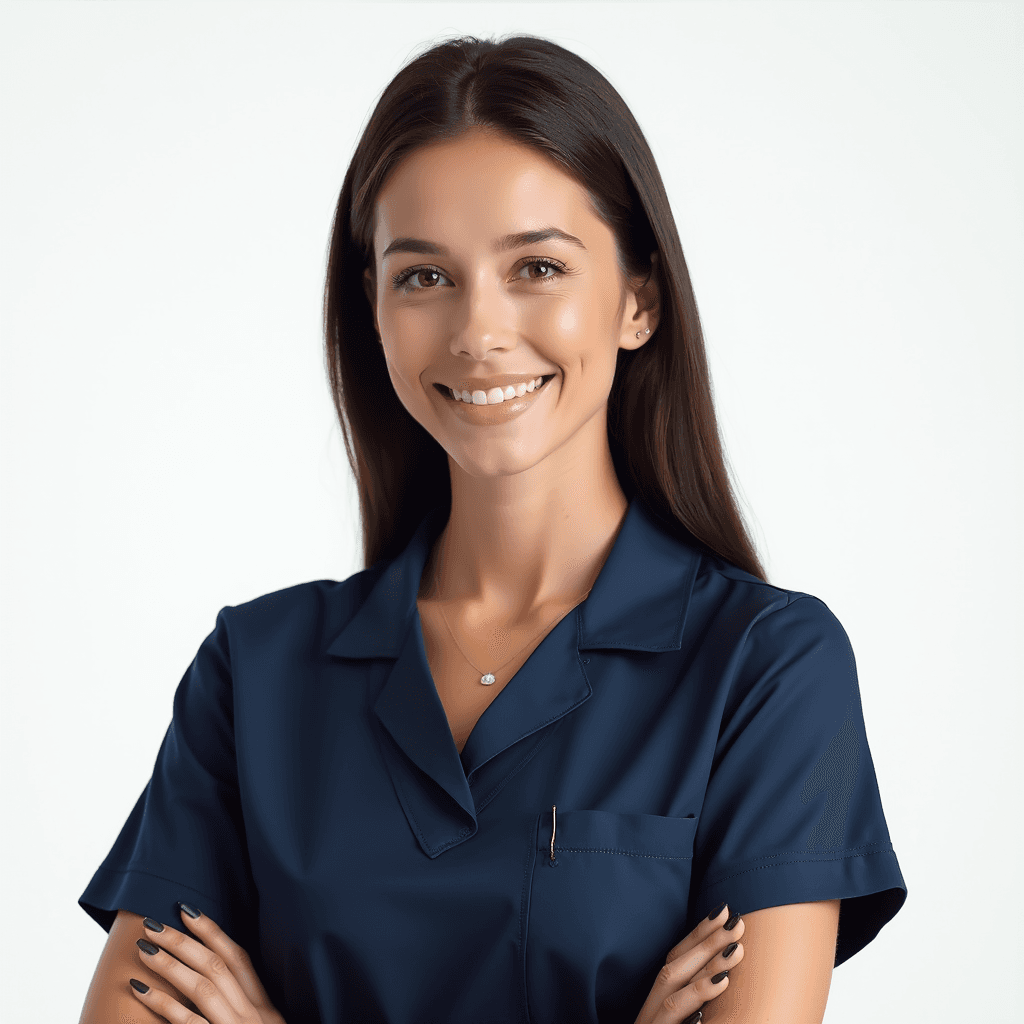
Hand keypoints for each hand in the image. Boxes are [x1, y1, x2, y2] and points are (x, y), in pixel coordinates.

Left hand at [129, 903, 286, 1023]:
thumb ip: (248, 1013)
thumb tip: (216, 989)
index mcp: (266, 1009)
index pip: (240, 958)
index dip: (214, 931)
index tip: (188, 910)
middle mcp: (255, 1015)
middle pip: (218, 966)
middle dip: (186, 941)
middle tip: (156, 923)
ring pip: (204, 986)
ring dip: (172, 964)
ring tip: (145, 949)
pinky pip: (189, 1023)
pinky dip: (164, 1003)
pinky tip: (142, 990)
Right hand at [632, 903, 745, 1023]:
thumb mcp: (679, 1018)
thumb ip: (693, 999)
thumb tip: (725, 967)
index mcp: (655, 1004)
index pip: (674, 960)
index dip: (698, 935)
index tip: (725, 912)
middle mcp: (649, 1015)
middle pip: (672, 973)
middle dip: (706, 947)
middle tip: (737, 925)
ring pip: (672, 1004)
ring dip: (703, 980)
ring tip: (734, 956)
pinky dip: (688, 1023)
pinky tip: (704, 1017)